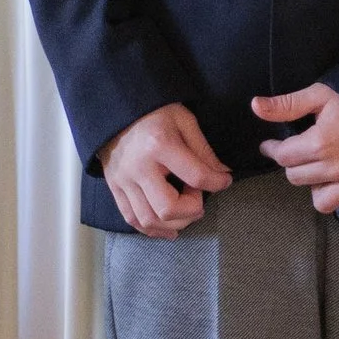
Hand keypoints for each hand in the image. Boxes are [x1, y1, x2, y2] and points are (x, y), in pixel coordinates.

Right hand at [101, 103, 231, 236]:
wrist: (116, 108)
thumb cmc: (154, 112)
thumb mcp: (184, 120)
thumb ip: (203, 150)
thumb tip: (222, 175)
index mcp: (160, 144)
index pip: (196, 176)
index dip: (217, 183)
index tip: (224, 181)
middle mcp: (139, 167)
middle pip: (168, 208)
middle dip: (191, 210)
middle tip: (198, 196)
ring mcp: (123, 180)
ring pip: (149, 219)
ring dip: (174, 224)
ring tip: (186, 213)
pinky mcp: (114, 187)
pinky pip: (131, 218)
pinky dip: (151, 229)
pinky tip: (167, 228)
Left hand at [252, 82, 338, 221]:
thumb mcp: (322, 94)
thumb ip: (287, 104)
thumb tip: (255, 107)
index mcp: (320, 144)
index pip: (283, 157)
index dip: (274, 149)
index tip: (272, 145)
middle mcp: (337, 168)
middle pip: (297, 179)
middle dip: (295, 166)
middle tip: (303, 153)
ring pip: (323, 202)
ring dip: (319, 189)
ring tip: (324, 172)